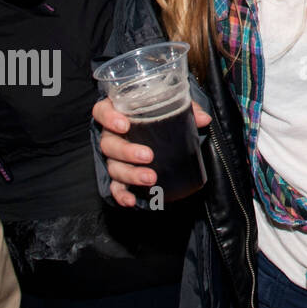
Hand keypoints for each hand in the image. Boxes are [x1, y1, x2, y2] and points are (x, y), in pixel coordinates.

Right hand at [92, 96, 211, 207]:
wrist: (157, 130)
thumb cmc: (159, 114)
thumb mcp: (172, 106)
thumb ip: (187, 110)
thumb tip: (204, 119)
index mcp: (118, 113)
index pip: (102, 111)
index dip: (109, 117)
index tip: (124, 125)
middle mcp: (111, 135)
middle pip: (109, 144)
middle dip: (127, 152)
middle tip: (148, 156)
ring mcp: (113, 156)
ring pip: (113, 166)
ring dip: (130, 174)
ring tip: (150, 178)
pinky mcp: (119, 174)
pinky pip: (115, 186)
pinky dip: (122, 194)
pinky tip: (131, 200)